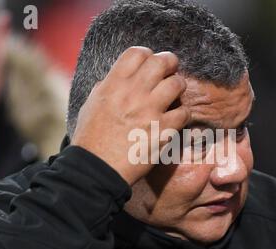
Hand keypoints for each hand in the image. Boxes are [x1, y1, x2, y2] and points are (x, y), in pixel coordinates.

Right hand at [71, 46, 190, 184]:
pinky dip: (183, 114)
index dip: (148, 55)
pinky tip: (176, 119)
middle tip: (171, 71)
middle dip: (170, 64)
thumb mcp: (92, 104)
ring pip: (177, 84)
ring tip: (174, 96)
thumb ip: (108, 87)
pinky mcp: (163, 130)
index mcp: (113, 84)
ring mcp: (150, 111)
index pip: (137, 52)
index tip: (151, 63)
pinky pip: (184, 112)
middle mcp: (133, 93)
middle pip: (161, 62)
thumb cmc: (91, 139)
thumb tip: (118, 79)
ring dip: (178, 87)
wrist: (97, 168)